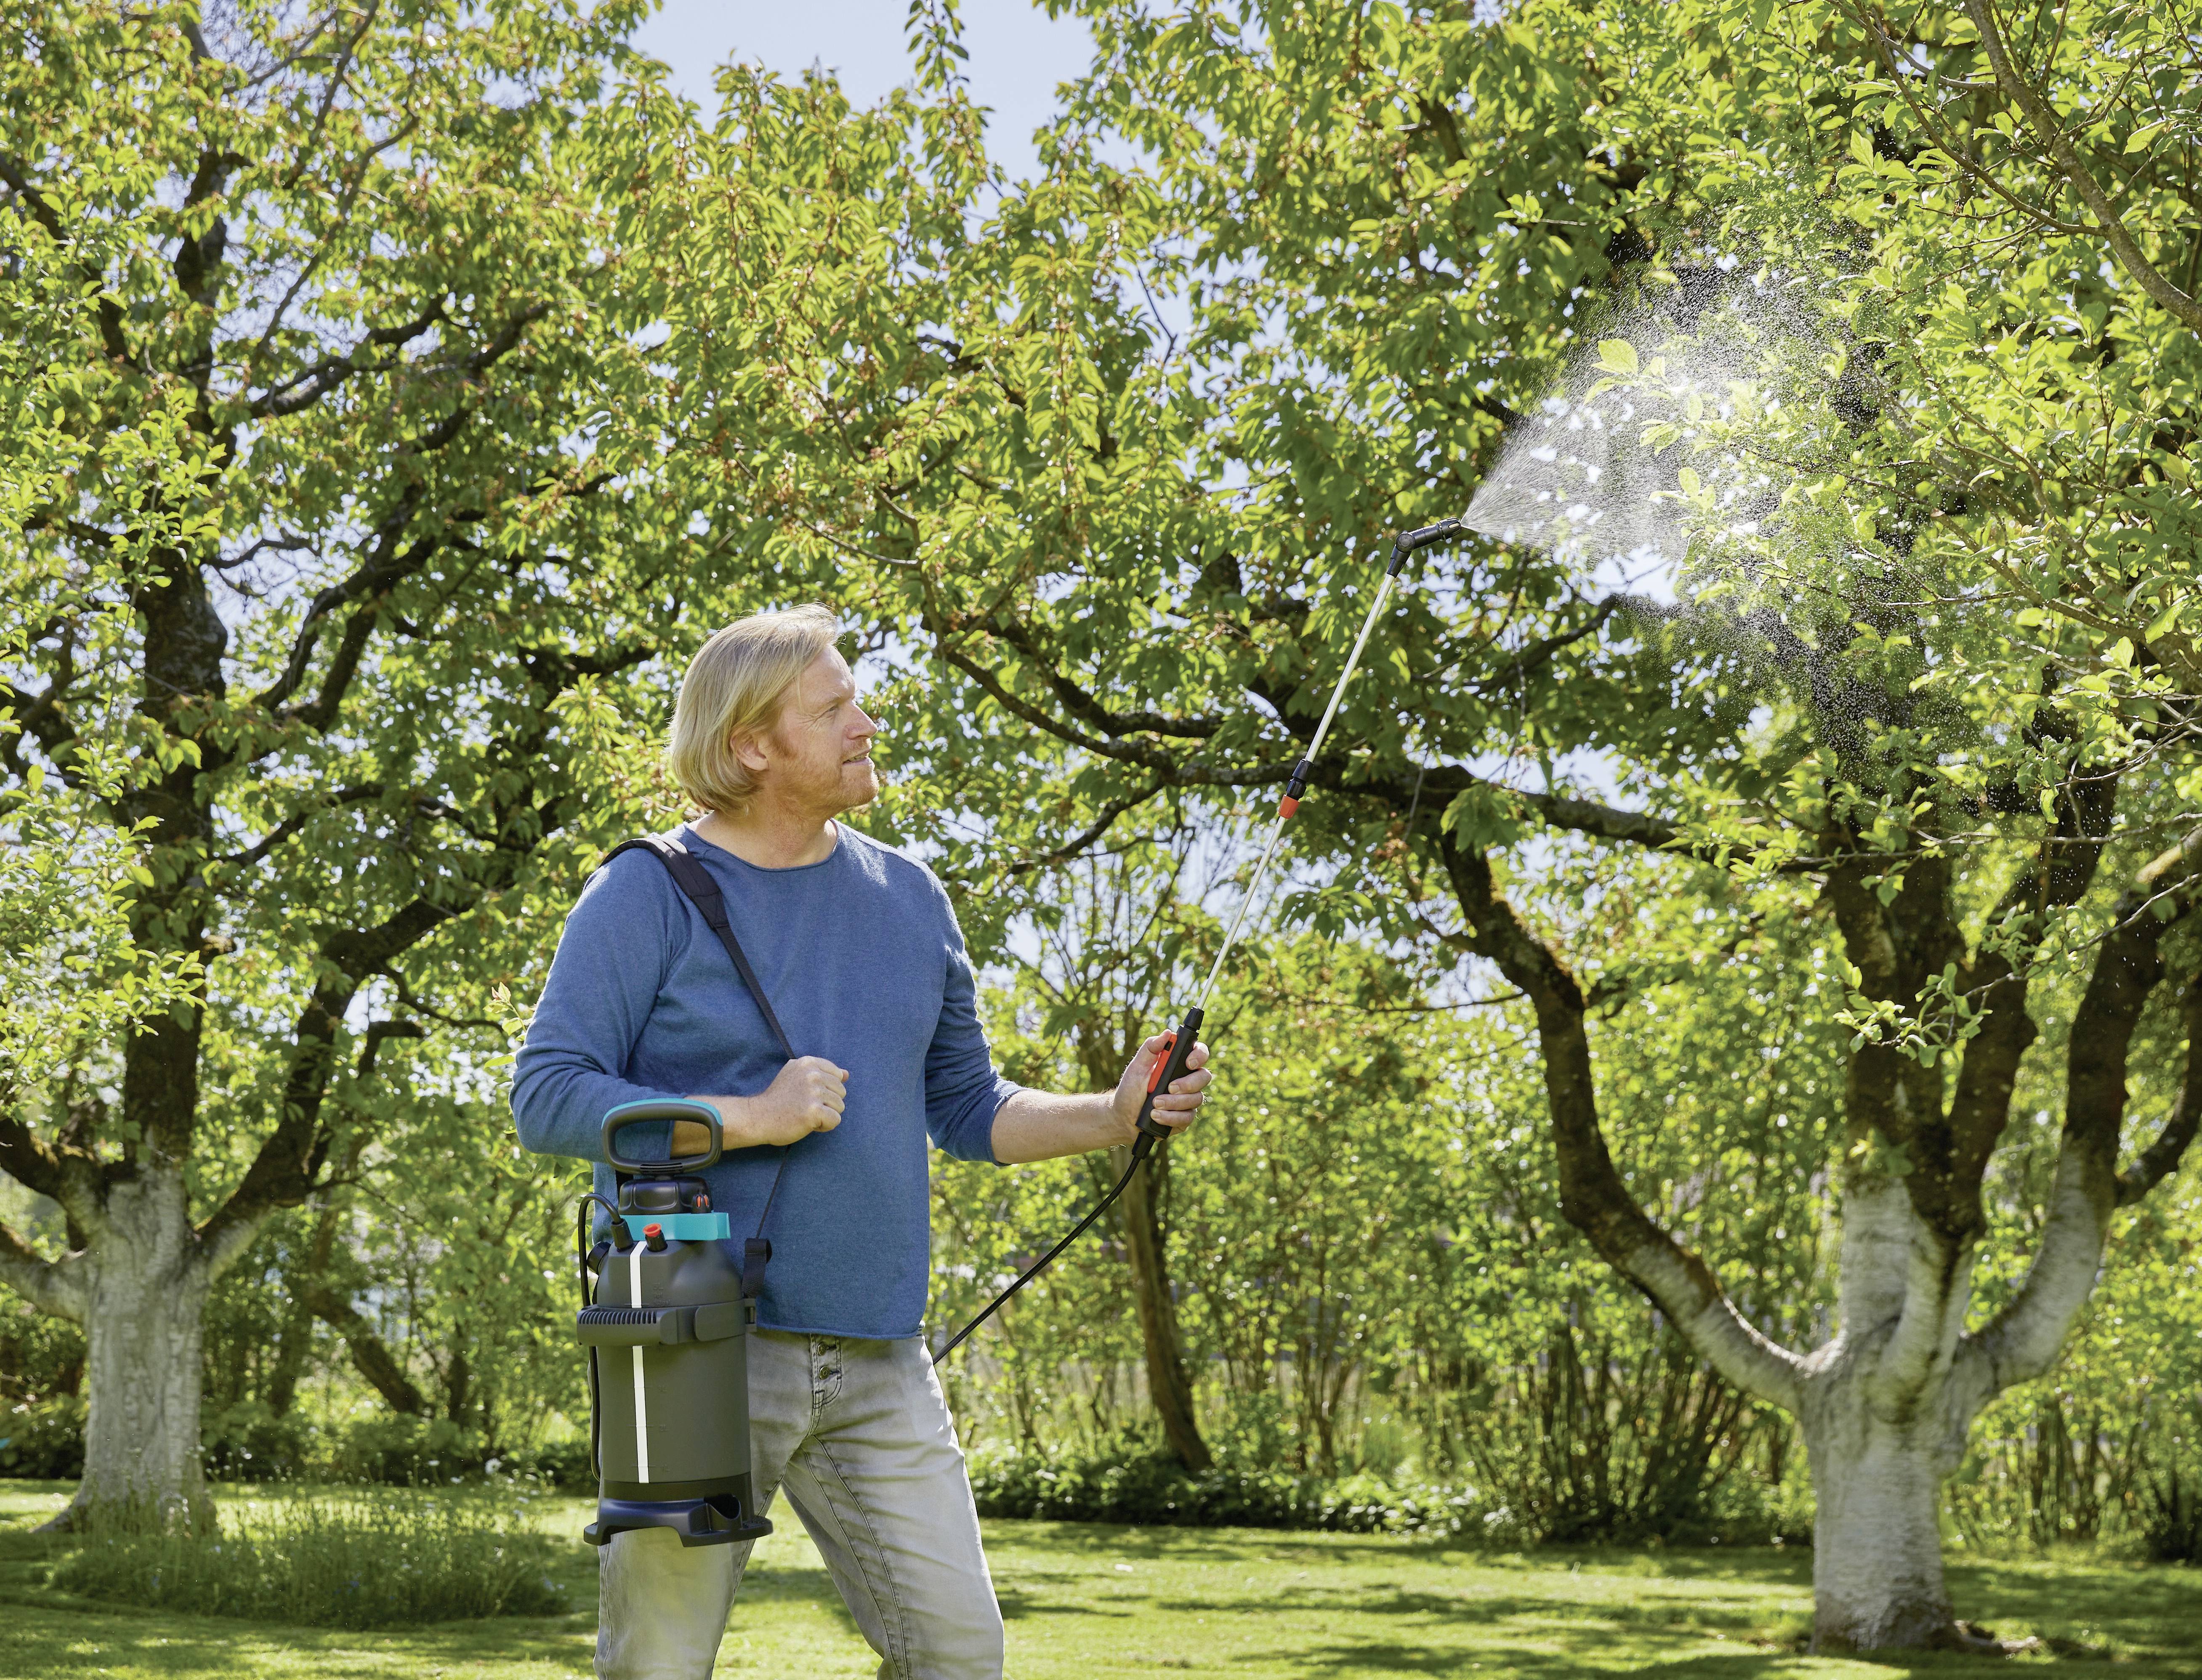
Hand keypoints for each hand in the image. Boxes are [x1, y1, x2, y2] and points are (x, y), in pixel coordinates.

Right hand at [680, 1056, 847, 1151]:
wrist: (758, 1117)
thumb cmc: (778, 1099)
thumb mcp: (796, 1076)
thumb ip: (822, 1073)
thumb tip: (846, 1074)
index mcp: (808, 1063)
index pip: (837, 1074)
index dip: (827, 1088)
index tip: (807, 1094)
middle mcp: (812, 1074)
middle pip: (841, 1091)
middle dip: (827, 1103)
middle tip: (804, 1106)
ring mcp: (813, 1092)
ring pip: (840, 1106)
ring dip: (825, 1115)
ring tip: (805, 1115)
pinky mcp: (814, 1111)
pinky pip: (835, 1120)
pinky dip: (824, 1126)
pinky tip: (808, 1124)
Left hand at [1111, 1034, 1211, 1143]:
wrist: (1123, 1117)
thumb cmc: (1131, 1089)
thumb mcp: (1137, 1067)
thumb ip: (1150, 1048)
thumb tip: (1167, 1033)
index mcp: (1177, 1064)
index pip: (1199, 1053)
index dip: (1199, 1055)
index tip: (1188, 1063)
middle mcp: (1187, 1080)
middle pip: (1204, 1076)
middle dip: (1188, 1084)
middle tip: (1170, 1088)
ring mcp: (1188, 1099)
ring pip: (1196, 1099)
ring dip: (1173, 1103)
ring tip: (1154, 1104)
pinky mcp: (1185, 1117)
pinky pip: (1187, 1117)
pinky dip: (1170, 1117)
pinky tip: (1156, 1116)